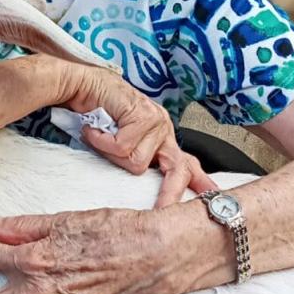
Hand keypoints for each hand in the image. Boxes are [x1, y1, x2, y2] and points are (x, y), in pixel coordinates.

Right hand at [58, 62, 215, 206]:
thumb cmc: (97, 113)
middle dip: (169, 193)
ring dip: (111, 153)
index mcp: (161, 137)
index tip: (210, 198)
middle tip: (160, 208)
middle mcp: (163, 128)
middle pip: (178, 169)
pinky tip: (93, 130)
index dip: (198, 183)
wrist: (83, 85)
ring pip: (138, 162)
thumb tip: (139, 185)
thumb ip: (132, 157)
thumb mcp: (118, 142)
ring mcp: (156, 121)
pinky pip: (122, 146)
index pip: (187, 164)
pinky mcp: (144, 114)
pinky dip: (101, 141)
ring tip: (99, 138)